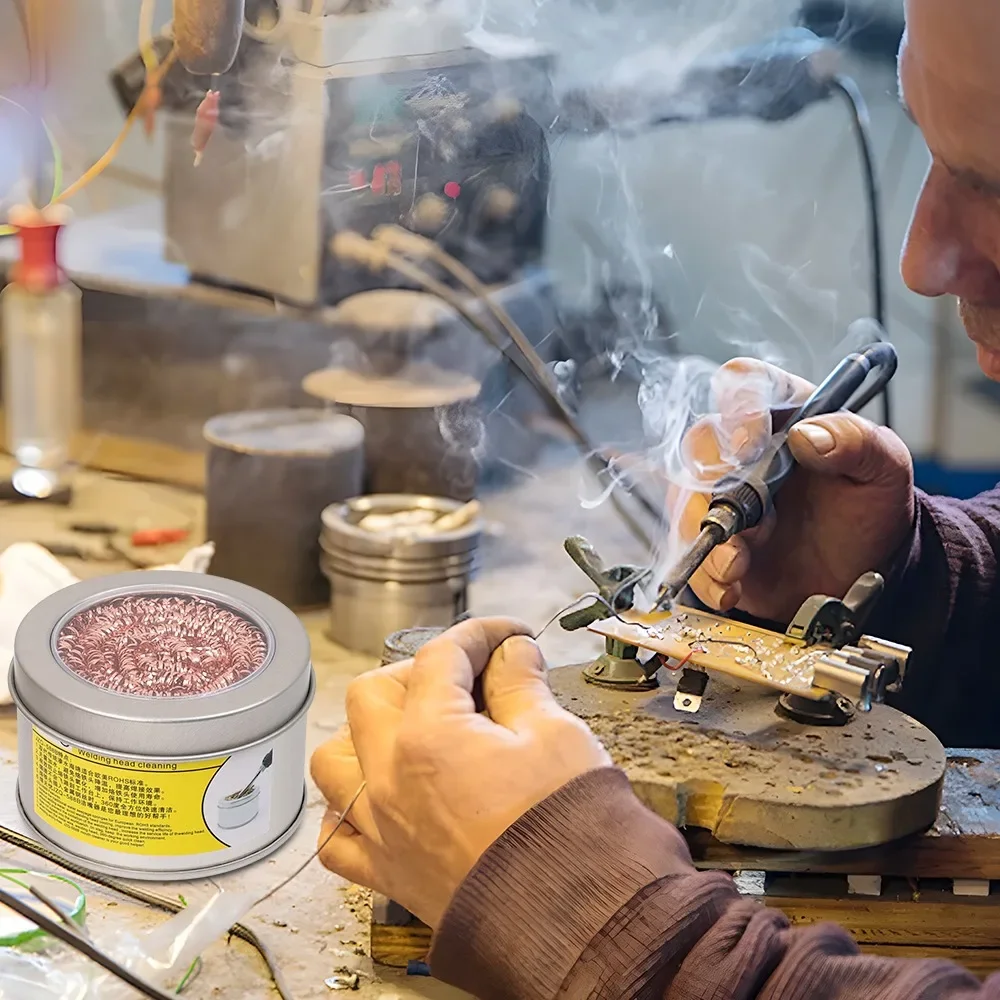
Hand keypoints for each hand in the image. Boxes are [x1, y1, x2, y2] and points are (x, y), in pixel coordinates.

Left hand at [309, 617, 610, 927]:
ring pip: (334, 761)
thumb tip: (512, 653)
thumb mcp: (555, 734)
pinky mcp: (387, 873)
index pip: (441, 656)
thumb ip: (522, 684)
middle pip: (371, 694)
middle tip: (466, 676)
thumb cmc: (566, 830)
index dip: (479, 635)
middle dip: (417, 672)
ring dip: (364, 734)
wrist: (573, 922)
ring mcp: (381, 828)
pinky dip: (345, 811)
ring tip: (410, 731)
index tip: (509, 636)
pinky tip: (373, 801)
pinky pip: (337, 837)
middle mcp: (388, 778)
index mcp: (428, 735)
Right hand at [676, 358, 914, 622]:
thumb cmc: (868, 512)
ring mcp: (721, 494)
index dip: (738, 406)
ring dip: (706, 535)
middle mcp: (744, 450)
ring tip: (738, 565)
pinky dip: (704, 573)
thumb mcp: (884, 471)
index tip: (750, 444)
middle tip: (744, 514)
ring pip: (686, 498)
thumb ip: (857, 441)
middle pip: (702, 443)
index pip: (744, 383)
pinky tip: (731, 586)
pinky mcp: (710, 536)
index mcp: (784, 414)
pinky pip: (686, 549)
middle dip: (716, 482)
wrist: (858, 575)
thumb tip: (808, 435)